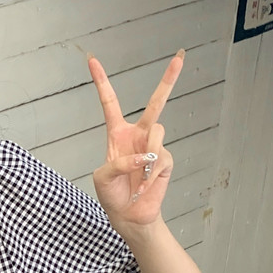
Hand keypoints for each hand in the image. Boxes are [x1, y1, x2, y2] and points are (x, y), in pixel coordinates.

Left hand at [89, 51, 183, 226]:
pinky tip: (143, 186)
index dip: (101, 81)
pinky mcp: (165, 161)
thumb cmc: (112, 194)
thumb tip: (144, 157)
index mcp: (117, 133)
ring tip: (139, 177)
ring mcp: (154, 147)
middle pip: (156, 102)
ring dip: (148, 153)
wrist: (128, 216)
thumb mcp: (102, 178)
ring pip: (158, 131)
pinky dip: (150, 174)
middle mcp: (138, 135)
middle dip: (169, 80)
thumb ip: (118, 163)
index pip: (110, 102)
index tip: (91, 59)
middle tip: (180, 56)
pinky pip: (160, 158)